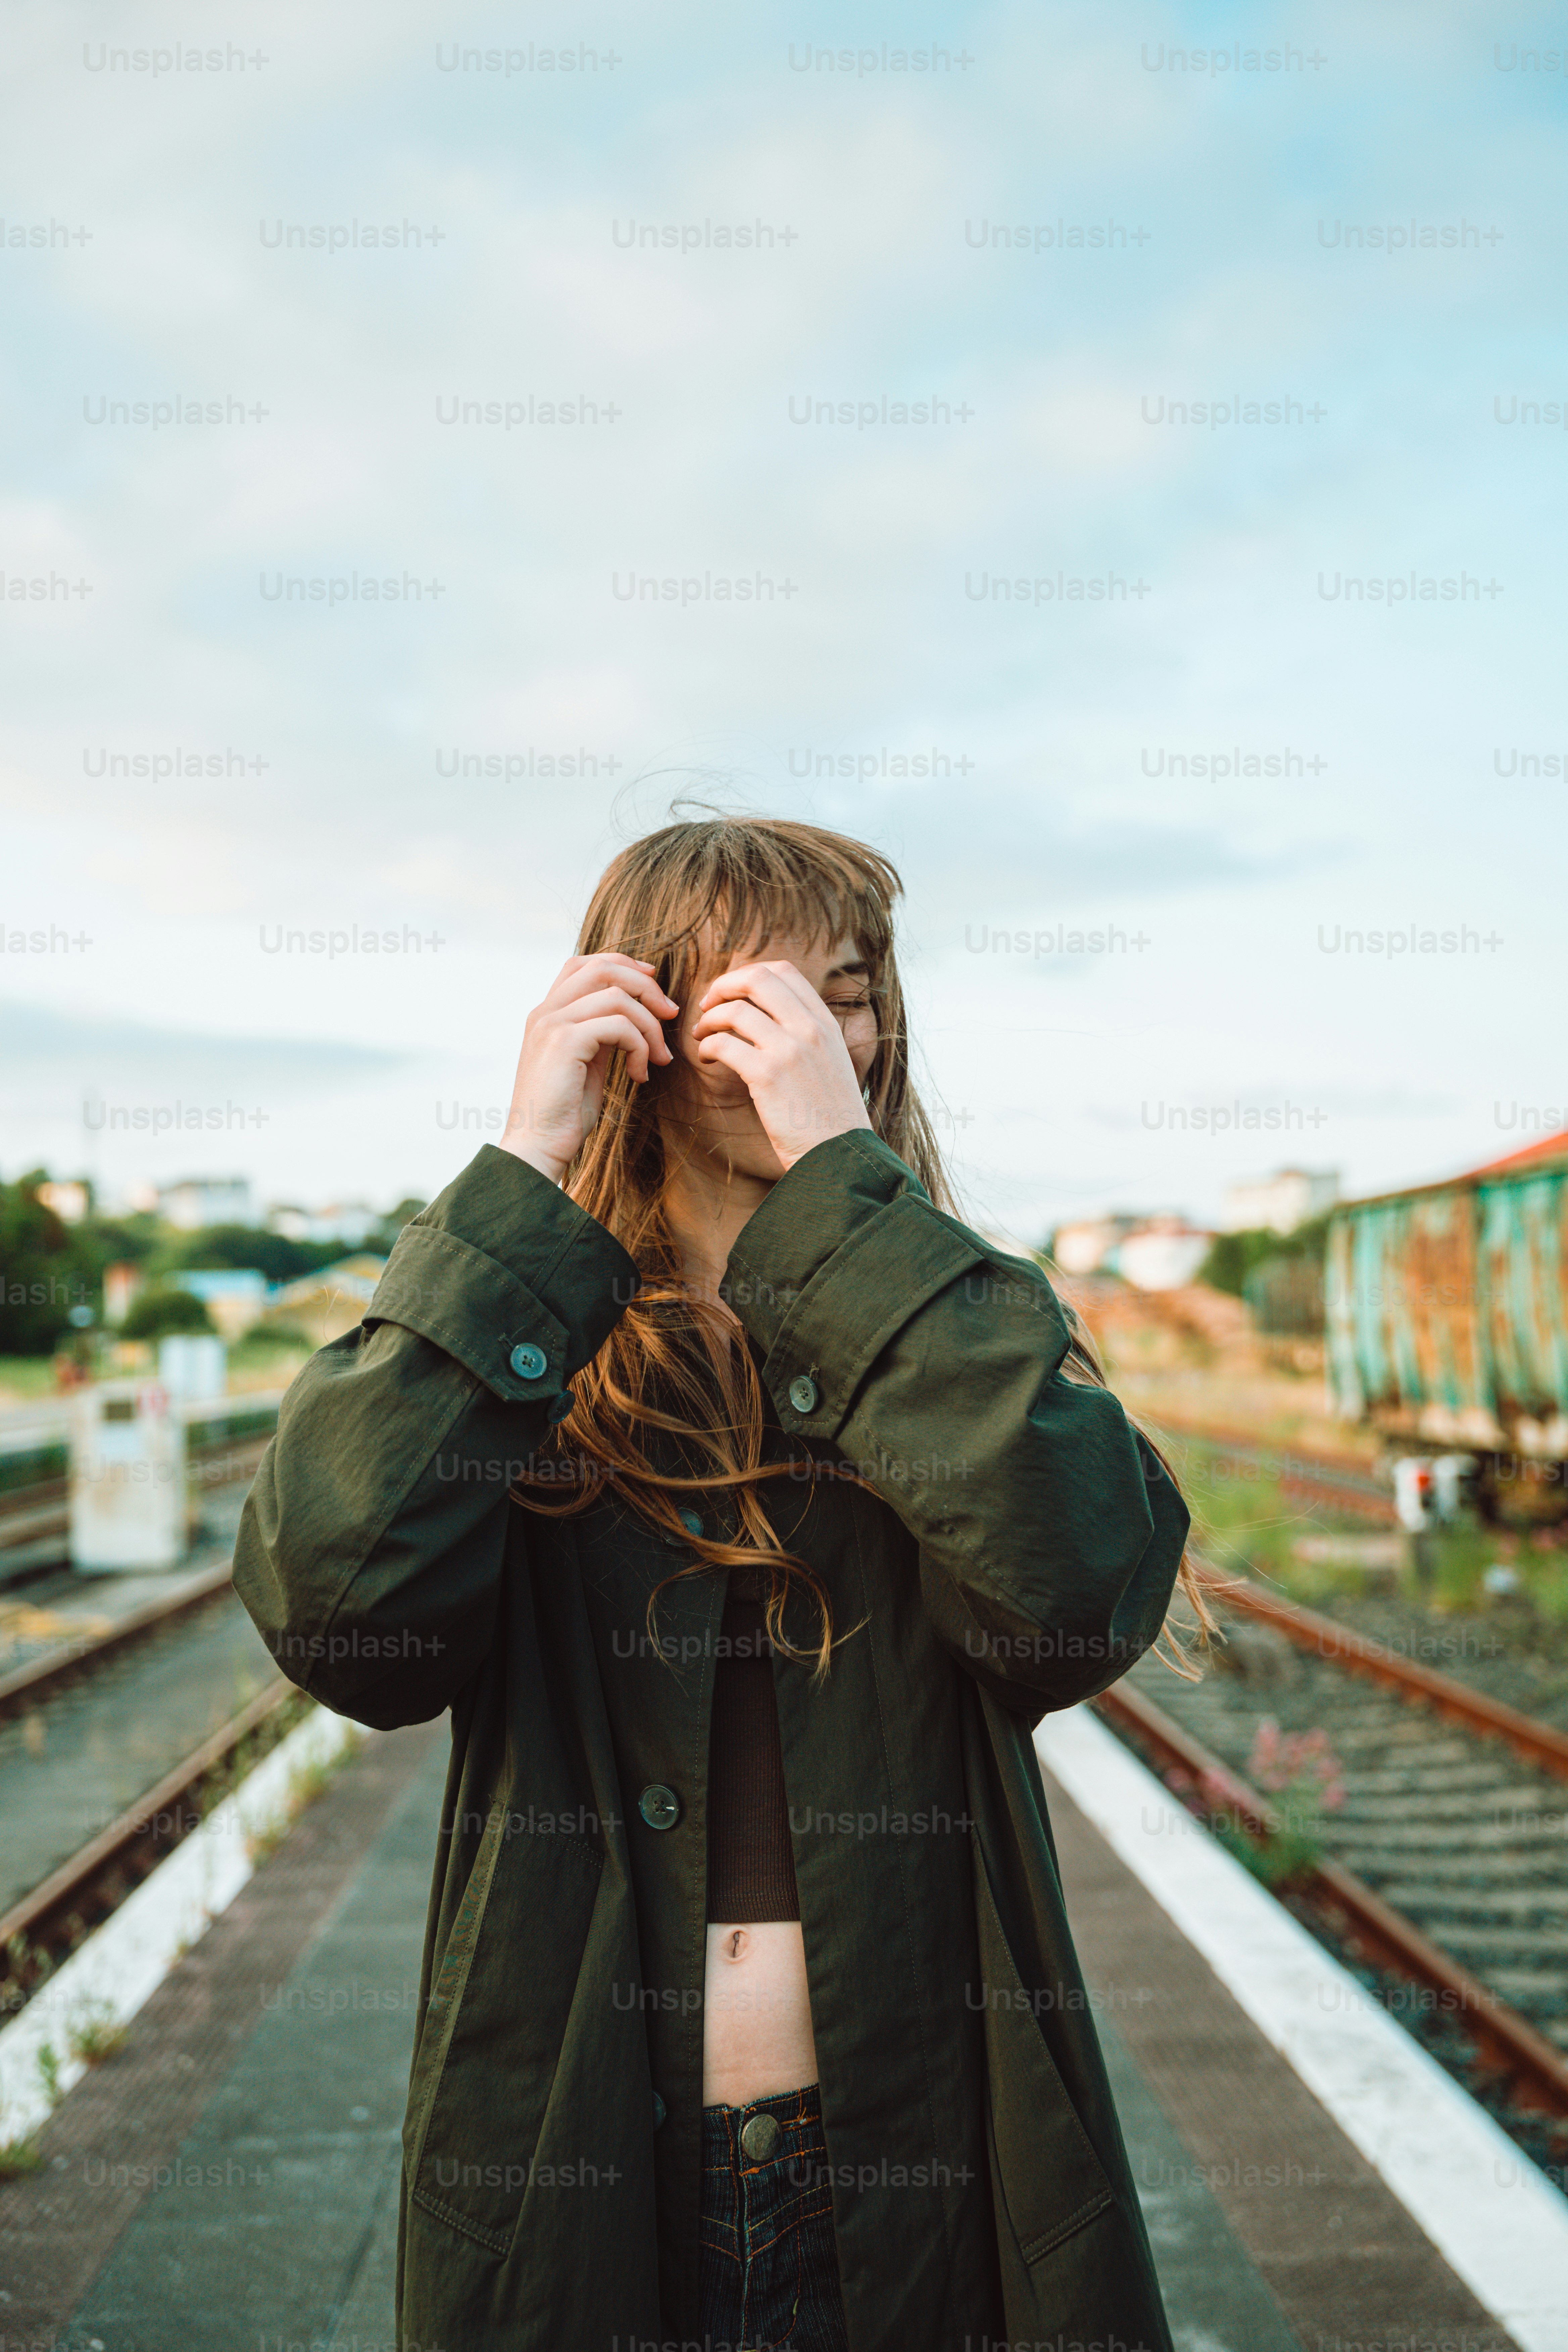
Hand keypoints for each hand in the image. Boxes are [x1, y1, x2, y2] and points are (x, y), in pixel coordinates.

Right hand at [499, 953, 679, 1183]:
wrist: (537, 1146)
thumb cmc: (565, 1112)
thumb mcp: (586, 1062)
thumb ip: (601, 1033)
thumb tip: (635, 1014)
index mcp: (548, 1013)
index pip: (584, 964)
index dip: (624, 964)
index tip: (654, 984)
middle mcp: (545, 1011)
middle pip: (604, 968)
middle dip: (646, 986)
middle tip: (670, 1014)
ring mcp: (552, 1024)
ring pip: (617, 996)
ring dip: (649, 1025)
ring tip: (658, 1059)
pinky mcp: (564, 1043)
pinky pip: (619, 1025)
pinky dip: (640, 1047)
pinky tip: (639, 1076)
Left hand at [690, 960, 872, 1174]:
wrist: (840, 1157)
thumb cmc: (829, 1117)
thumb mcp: (831, 1063)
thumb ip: (807, 1035)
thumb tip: (767, 1016)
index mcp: (825, 1023)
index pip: (784, 971)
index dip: (748, 974)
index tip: (732, 994)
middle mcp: (810, 1030)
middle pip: (757, 978)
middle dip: (723, 986)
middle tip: (708, 1006)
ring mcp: (790, 1051)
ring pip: (734, 1010)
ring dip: (709, 1020)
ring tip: (702, 1037)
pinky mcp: (768, 1076)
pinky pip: (724, 1043)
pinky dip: (707, 1046)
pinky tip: (707, 1058)